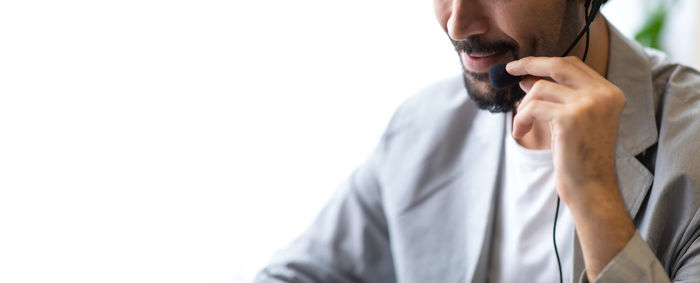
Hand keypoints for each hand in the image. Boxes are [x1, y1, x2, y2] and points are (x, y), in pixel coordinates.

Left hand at [506, 56, 625, 205]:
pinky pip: (532, 107)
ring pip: (540, 88)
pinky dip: (520, 119)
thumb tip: (529, 78)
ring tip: (522, 125)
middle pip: (559, 65)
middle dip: (530, 64)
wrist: (591, 188)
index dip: (545, 63)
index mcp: (610, 93)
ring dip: (523, 106)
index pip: (573, 65)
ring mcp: (589, 104)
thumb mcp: (573, 121)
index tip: (523, 67)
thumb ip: (559, 97)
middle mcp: (603, 94)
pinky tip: (520, 133)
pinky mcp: (570, 118)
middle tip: (510, 69)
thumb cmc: (580, 158)